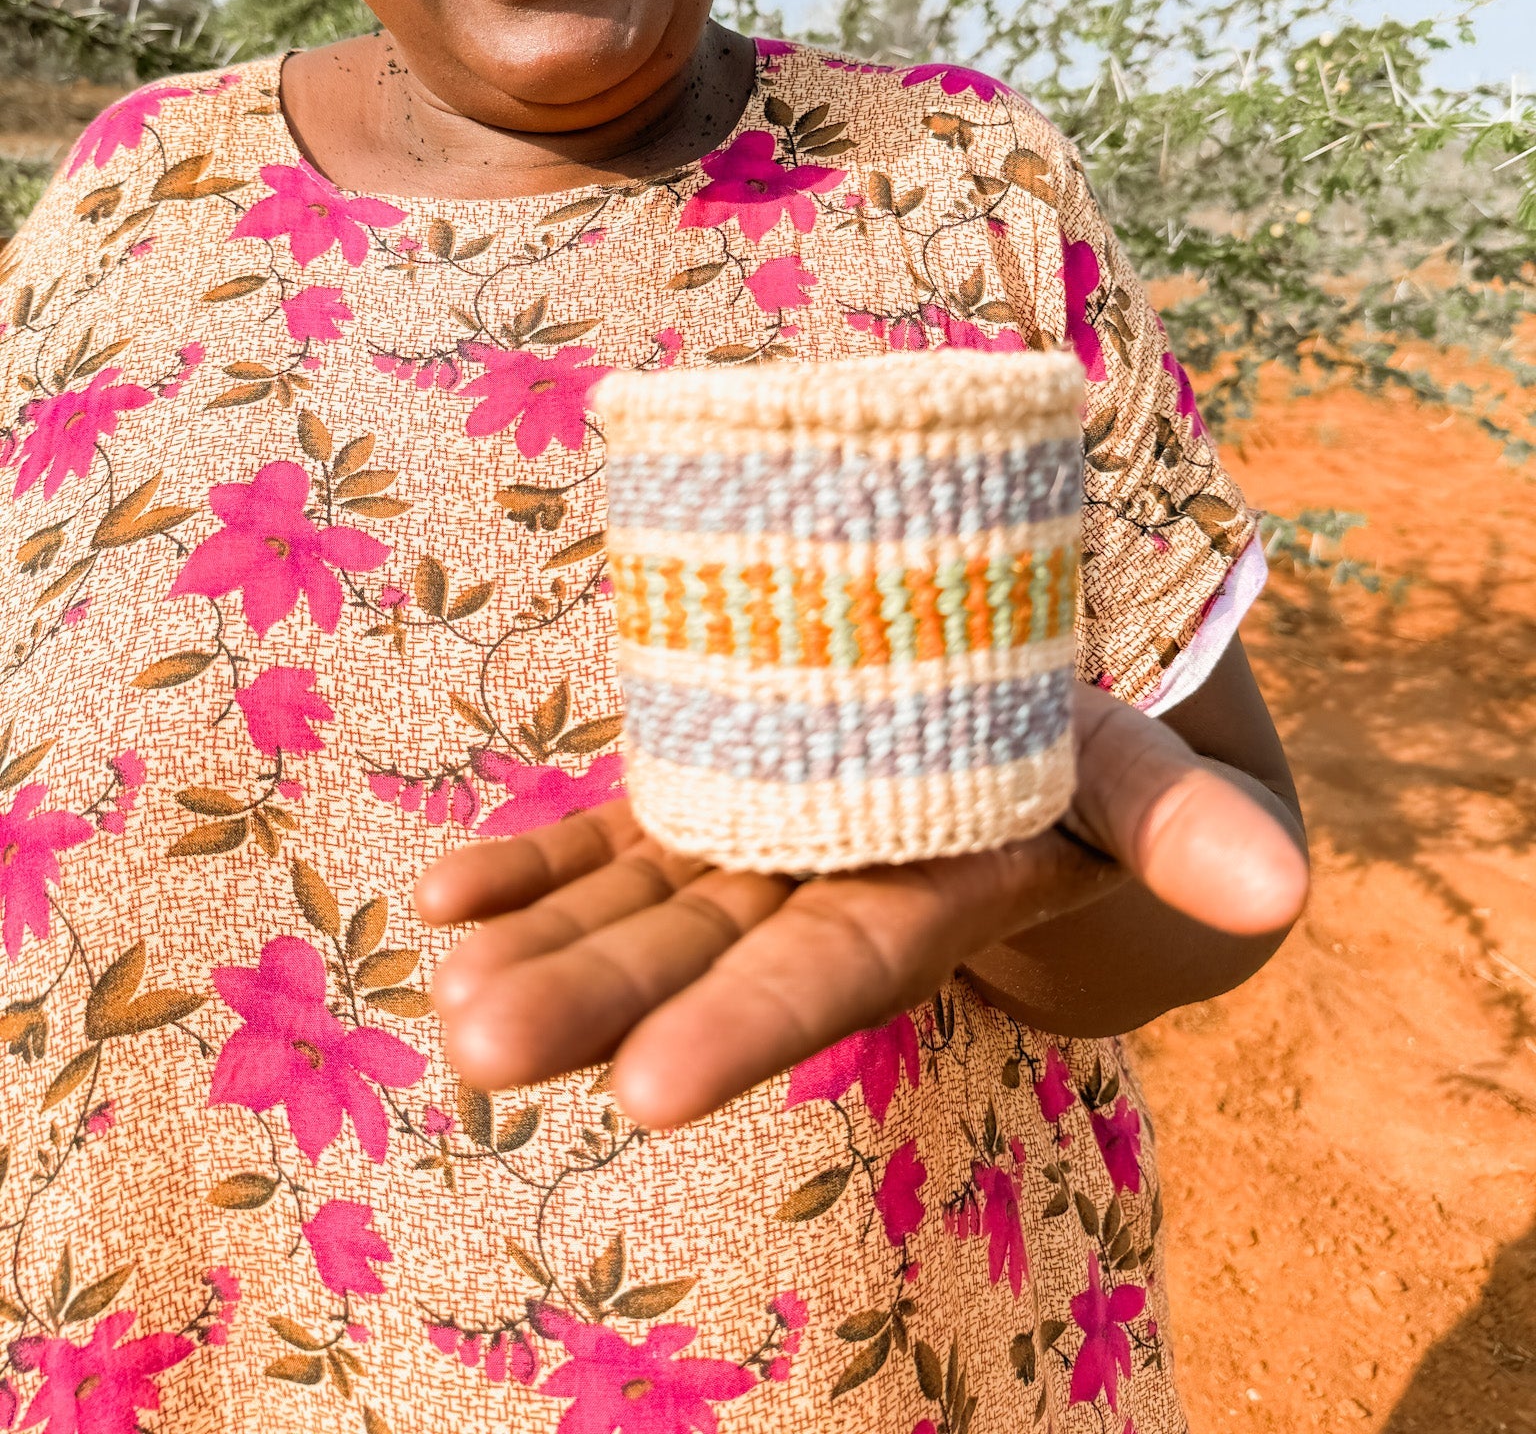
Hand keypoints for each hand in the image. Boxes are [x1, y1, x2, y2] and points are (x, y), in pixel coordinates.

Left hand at [414, 683, 1307, 1128]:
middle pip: (698, 958)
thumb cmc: (1084, 756)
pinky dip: (532, 865)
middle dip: (597, 1004)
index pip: (831, 977)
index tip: (650, 1090)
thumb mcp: (1134, 772)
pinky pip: (608, 839)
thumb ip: (1186, 824)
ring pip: (634, 910)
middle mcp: (815, 894)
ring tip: (445, 996)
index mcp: (920, 901)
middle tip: (483, 1049)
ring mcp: (746, 851)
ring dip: (539, 946)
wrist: (1008, 721)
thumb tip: (1280, 891)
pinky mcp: (701, 802)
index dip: (749, 1025)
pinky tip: (445, 894)